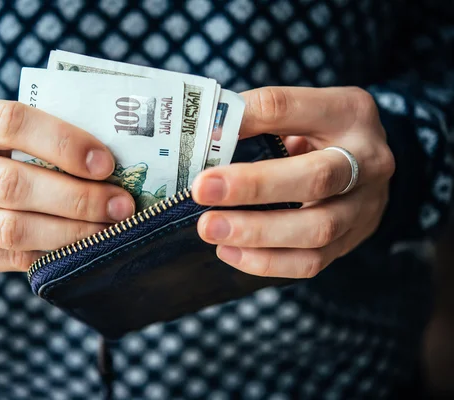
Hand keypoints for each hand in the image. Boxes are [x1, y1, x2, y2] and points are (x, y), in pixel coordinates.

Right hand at [0, 98, 134, 281]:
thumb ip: (41, 136)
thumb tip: (109, 162)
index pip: (10, 121)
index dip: (64, 143)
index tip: (106, 164)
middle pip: (10, 183)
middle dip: (76, 197)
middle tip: (120, 206)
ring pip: (10, 229)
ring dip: (70, 231)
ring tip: (108, 229)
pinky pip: (10, 258)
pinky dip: (52, 253)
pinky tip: (81, 246)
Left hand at [192, 87, 394, 278]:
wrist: (366, 167)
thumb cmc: (319, 135)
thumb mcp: (298, 112)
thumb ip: (258, 117)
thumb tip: (209, 135)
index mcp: (349, 112)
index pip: (291, 109)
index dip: (247, 121)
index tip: (207, 136)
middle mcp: (368, 161)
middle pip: (316, 178)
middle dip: (254, 186)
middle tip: (202, 190)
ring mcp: (364, 207)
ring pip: (316, 229)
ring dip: (256, 233)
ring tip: (210, 228)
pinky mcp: (351, 243)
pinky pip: (311, 262)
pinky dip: (266, 262)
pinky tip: (228, 251)